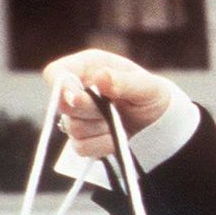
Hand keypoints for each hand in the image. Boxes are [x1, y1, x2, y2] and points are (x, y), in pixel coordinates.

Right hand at [39, 50, 176, 159]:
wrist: (159, 121)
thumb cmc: (152, 95)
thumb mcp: (147, 86)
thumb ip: (124, 82)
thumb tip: (100, 77)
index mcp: (89, 67)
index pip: (56, 72)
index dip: (61, 85)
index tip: (77, 97)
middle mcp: (78, 90)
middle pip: (63, 104)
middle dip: (91, 110)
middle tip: (115, 108)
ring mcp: (76, 116)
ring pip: (73, 128)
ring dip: (101, 128)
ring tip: (121, 121)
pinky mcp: (81, 138)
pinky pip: (82, 147)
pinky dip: (103, 145)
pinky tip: (117, 137)